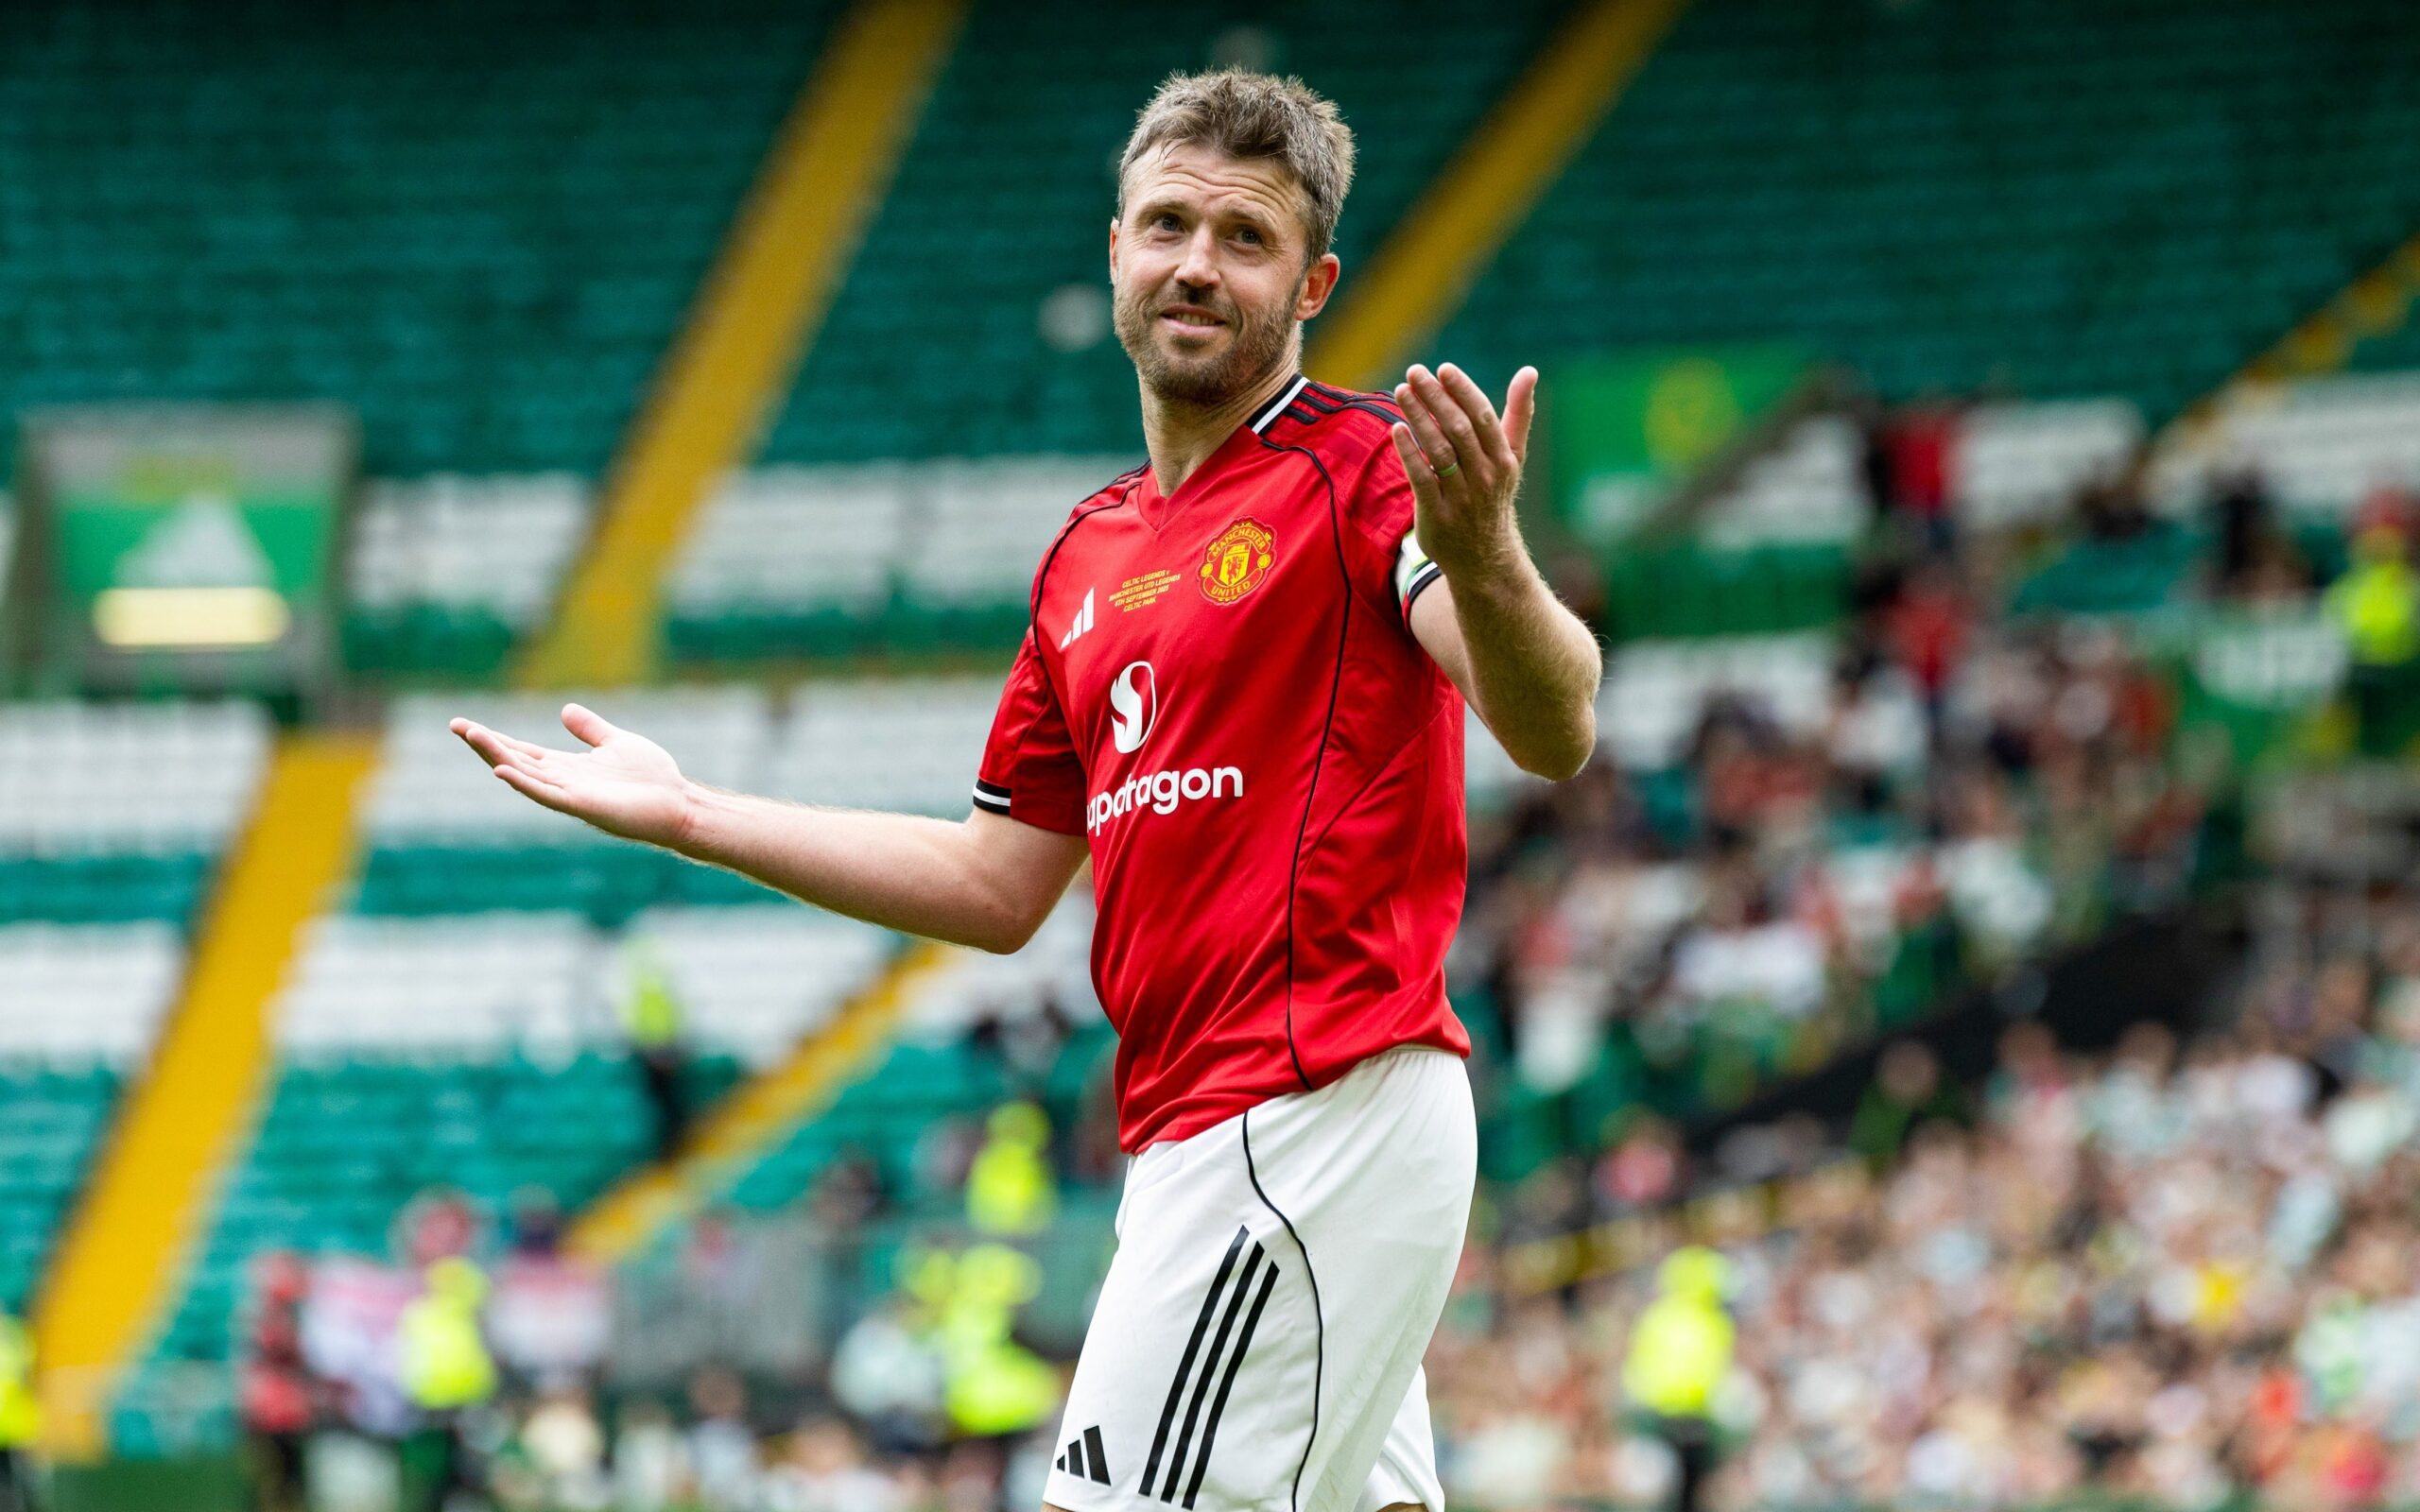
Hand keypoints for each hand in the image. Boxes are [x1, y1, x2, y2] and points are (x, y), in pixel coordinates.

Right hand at [449, 703, 694, 847]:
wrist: (678, 804)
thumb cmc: (652, 779)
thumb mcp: (616, 742)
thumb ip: (590, 729)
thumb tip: (564, 709)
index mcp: (568, 768)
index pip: (523, 752)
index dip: (496, 740)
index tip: (467, 725)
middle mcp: (563, 782)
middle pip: (516, 761)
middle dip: (486, 745)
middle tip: (457, 725)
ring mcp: (570, 796)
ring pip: (525, 775)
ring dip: (498, 757)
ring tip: (473, 736)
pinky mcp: (583, 806)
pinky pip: (547, 795)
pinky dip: (524, 783)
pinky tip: (503, 770)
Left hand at [1389, 362, 1539, 582]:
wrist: (1483, 555)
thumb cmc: (1493, 494)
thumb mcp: (1512, 456)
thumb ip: (1519, 413)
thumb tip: (1529, 371)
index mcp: (1503, 459)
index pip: (1483, 418)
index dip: (1462, 391)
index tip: (1443, 369)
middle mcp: (1485, 477)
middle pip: (1458, 430)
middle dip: (1435, 398)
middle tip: (1414, 372)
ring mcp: (1461, 497)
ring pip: (1438, 450)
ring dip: (1419, 418)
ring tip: (1402, 392)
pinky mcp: (1437, 515)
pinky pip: (1421, 478)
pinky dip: (1409, 452)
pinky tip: (1397, 429)